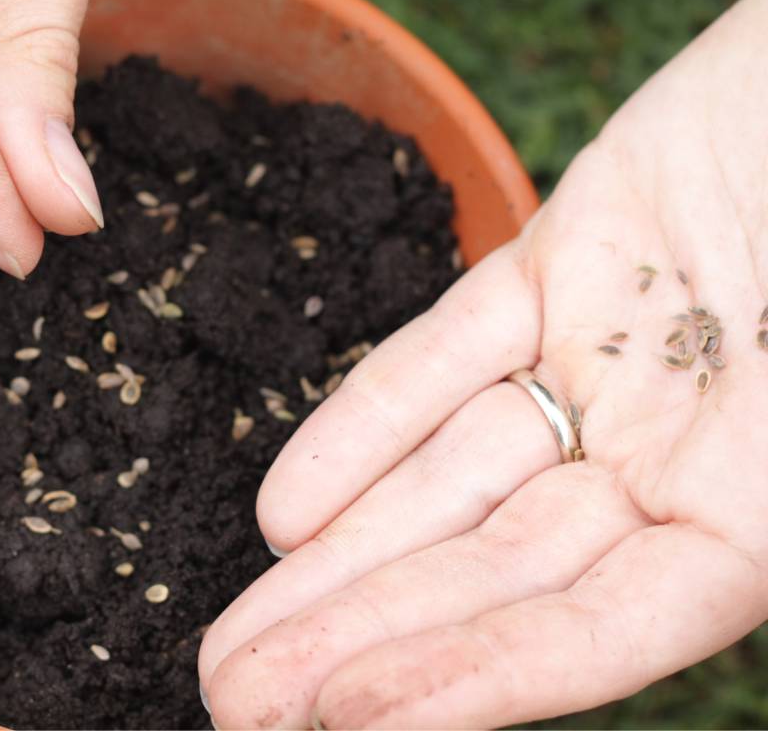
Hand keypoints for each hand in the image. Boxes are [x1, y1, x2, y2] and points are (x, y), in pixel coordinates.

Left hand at [199, 0, 767, 728]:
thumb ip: (759, 505)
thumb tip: (666, 574)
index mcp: (756, 515)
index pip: (593, 630)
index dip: (471, 681)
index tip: (343, 715)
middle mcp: (671, 455)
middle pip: (490, 572)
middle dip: (363, 637)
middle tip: (239, 700)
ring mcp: (607, 362)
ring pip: (449, 478)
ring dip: (339, 556)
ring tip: (235, 640)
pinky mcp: (557, 264)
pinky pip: (448, 353)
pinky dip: (365, 423)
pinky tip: (283, 510)